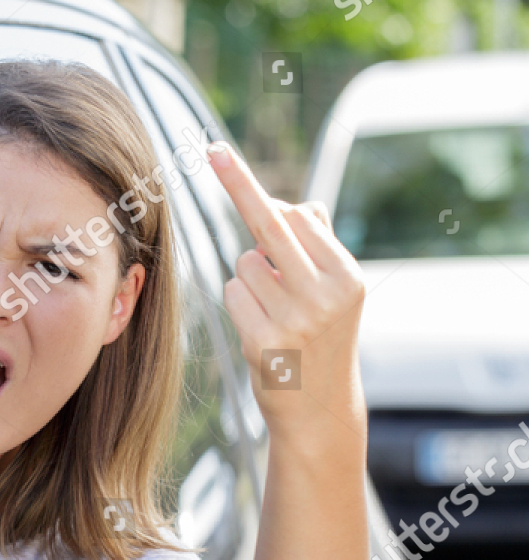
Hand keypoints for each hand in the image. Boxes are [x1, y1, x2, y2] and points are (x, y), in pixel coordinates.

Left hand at [209, 142, 366, 448]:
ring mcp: (295, 319)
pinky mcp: (264, 342)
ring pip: (245, 263)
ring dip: (249, 277)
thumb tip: (300, 205)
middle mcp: (326, 293)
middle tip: (213, 150)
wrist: (318, 410)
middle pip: (270, 223)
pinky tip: (259, 327)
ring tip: (274, 309)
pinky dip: (239, 302)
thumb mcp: (334, 294)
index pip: (297, 216)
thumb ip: (318, 248)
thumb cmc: (321, 340)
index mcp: (346, 275)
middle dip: (239, 186)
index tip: (220, 152)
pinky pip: (233, 292)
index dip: (255, 189)